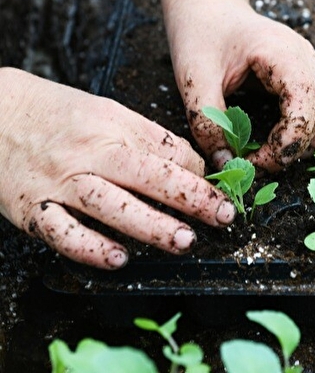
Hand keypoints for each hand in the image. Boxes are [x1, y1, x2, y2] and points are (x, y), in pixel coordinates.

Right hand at [0, 68, 234, 268]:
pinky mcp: (32, 208)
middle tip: (222, 216)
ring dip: (150, 226)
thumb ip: (148, 139)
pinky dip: (90, 247)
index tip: (224, 192)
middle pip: (146, 176)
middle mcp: (89, 153)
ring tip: (183, 241)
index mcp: (113, 126)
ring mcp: (60, 182)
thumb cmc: (57, 115)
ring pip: (111, 205)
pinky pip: (63, 232)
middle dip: (190, 198)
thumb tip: (192, 165)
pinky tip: (118, 259)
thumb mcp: (107, 113)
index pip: (167, 151)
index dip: (199, 174)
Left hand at [159, 0, 314, 172]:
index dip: (287, 142)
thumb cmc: (202, 34)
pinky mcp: (311, 75)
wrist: (210, 10)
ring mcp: (314, 66)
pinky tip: (309, 129)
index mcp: (283, 55)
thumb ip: (207, 121)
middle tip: (275, 155)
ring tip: (290, 147)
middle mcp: (308, 59)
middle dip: (314, 142)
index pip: (307, 104)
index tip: (255, 160)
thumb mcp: (192, 77)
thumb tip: (226, 162)